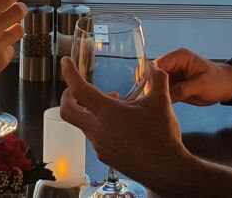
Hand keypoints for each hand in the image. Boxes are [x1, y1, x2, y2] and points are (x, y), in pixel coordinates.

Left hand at [59, 57, 191, 187]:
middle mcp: (98, 130)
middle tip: (77, 87)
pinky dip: (100, 125)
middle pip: (67, 111)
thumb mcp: (161, 102)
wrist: (166, 169)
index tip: (66, 63)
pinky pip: (95, 136)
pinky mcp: (105, 156)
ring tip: (116, 104)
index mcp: (107, 113)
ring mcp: (100, 145)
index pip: (79, 90)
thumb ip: (157, 79)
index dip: (69, 74)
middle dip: (68, 96)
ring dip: (91, 110)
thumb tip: (155, 66)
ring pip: (83, 123)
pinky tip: (120, 124)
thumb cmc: (161, 136)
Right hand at [156, 48, 231, 105]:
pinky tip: (161, 106)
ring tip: (156, 105)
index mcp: (179, 57)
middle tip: (152, 101)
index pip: (157, 64)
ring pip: (154, 83)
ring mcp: (172, 74)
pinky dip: (160, 97)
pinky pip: (161, 90)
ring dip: (155, 93)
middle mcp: (173, 64)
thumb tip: (164, 94)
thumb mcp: (201, 85)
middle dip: (151, 86)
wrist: (227, 87)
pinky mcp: (173, 85)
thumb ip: (182, 89)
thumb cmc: (218, 81)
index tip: (151, 92)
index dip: (151, 77)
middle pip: (152, 74)